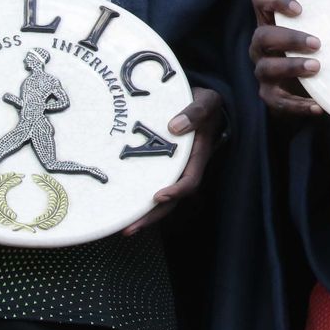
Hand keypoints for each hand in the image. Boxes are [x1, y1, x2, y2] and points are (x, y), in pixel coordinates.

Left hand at [122, 85, 228, 234]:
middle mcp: (186, 166)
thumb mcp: (206, 101)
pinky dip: (139, 198)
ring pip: (162, 198)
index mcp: (198, 154)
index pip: (190, 180)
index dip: (176, 190)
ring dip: (144, 214)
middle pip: (172, 199)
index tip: (158, 196)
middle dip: (153, 215)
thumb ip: (196, 111)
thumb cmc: (204, 101)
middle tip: (129, 228)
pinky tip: (122, 206)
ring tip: (124, 228)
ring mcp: (174, 168)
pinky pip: (151, 184)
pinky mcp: (162, 166)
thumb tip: (175, 127)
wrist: (199, 101)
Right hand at [249, 0, 322, 116]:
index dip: (275, 0)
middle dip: (289, 38)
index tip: (300, 9)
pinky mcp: (270, 95)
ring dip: (292, 66)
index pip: (260, 2)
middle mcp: (261, 47)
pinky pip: (279, 101)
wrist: (300, 90)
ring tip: (316, 68)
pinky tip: (317, 105)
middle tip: (317, 43)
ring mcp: (263, 71)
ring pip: (267, 67)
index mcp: (270, 25)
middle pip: (262, 36)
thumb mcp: (314, 33)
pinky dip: (298, 104)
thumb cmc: (311, 52)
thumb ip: (324, 23)